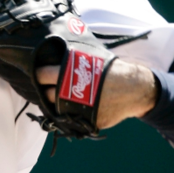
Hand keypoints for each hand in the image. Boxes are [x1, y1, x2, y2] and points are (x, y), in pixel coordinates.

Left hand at [36, 59, 157, 129]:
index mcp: (70, 73)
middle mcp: (72, 92)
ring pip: (58, 109)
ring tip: (60, 98)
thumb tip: (55, 50)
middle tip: (48, 87)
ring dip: (57, 104)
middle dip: (46, 92)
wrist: (135, 89)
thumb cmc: (112, 69)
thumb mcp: (91, 57)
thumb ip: (73, 59)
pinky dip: (73, 114)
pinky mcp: (88, 121)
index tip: (38, 74)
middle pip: (48, 94)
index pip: (43, 75)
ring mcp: (80, 109)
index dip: (39, 75)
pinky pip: (74, 120)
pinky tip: (75, 107)